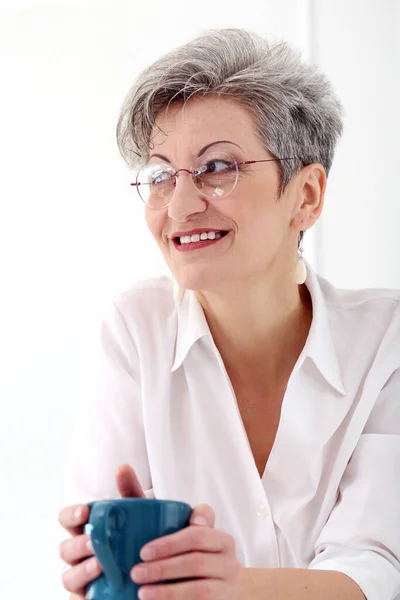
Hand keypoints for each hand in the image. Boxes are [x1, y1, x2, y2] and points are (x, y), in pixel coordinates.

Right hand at [59, 464, 144, 598]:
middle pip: (65, 548)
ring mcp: (81, 578)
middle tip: (94, 542)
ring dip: (81, 571)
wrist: (159, 570)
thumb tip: (122, 467)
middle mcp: (79, 553)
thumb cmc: (141, 538)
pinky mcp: (89, 598)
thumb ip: (130, 493)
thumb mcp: (139, 515)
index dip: (70, 515)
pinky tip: (95, 594)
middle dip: (77, 545)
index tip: (85, 512)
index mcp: (86, 528)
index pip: (67, 518)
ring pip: (67, 576)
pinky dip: (84, 597)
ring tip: (99, 566)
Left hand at [131, 503, 241, 599]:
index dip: (189, 523)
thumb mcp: (164, 530)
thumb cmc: (177, 556)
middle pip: (197, 547)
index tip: (155, 541)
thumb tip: (121, 468)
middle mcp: (225, 550)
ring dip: (168, 583)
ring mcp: (228, 576)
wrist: (204, 594)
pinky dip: (175, 598)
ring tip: (140, 588)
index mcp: (211, 529)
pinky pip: (202, 598)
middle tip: (137, 567)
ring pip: (199, 576)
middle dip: (166, 556)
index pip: (204, 516)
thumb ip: (142, 502)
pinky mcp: (224, 599)